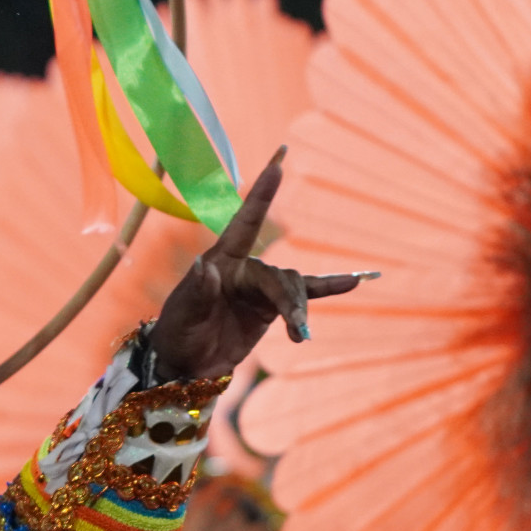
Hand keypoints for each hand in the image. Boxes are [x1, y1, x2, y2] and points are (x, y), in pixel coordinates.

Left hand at [147, 146, 374, 380]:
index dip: (261, 196)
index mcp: (221, 262)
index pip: (244, 223)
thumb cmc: (177, 333)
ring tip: (301, 336)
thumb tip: (207, 267)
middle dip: (288, 300)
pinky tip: (354, 282)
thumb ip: (198, 292)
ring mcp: (260, 288)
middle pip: (277, 275)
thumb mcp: (183, 315)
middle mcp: (244, 270)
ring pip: (292, 289)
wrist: (185, 364)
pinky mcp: (270, 307)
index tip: (278, 166)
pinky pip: (303, 294)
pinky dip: (327, 288)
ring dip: (299, 312)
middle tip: (296, 328)